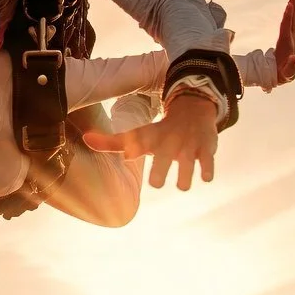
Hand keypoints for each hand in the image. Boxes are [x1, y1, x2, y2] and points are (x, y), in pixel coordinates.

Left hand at [83, 93, 218, 191]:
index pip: (136, 143)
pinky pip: (208, 165)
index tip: (129, 155)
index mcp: (149, 139)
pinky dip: (206, 172)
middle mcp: (167, 142)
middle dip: (158, 173)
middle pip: (162, 161)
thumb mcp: (138, 135)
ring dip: (183, 180)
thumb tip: (85, 139)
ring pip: (186, 168)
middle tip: (155, 182)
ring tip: (181, 184)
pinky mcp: (206, 150)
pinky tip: (204, 175)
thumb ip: (112, 142)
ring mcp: (188, 146)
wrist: (193, 111)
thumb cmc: (160, 132)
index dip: (131, 148)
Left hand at [274, 0, 294, 83]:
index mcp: (285, 42)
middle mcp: (289, 36)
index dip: (287, 16)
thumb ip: (290, 67)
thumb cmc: (283, 74)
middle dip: (293, 3)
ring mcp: (293, 36)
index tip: (289, 4)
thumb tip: (294, 58)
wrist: (279, 74)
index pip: (285, 26)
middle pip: (291, 17)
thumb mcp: (287, 73)